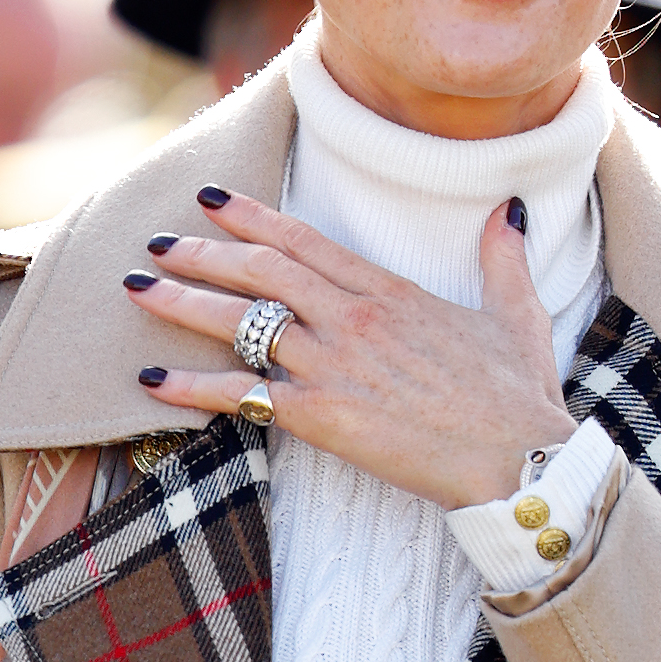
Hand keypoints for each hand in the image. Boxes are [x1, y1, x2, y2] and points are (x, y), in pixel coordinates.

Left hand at [124, 188, 575, 511]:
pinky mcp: (324, 416)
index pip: (305, 241)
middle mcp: (354, 319)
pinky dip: (191, 386)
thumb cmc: (523, 400)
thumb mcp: (520, 317)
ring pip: (241, 321)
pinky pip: (241, 394)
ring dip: (182, 302)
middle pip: (260, 271)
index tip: (210, 200)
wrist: (520, 462)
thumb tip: (510, 211)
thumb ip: (504, 259)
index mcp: (392, 293)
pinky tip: (151, 380)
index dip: (252, 216)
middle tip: (157, 243)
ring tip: (137, 289)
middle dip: (201, 252)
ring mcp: (335, 365)